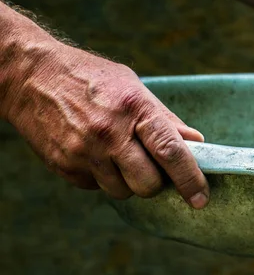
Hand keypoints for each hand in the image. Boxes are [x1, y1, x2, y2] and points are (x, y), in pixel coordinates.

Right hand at [4, 43, 209, 208]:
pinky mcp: (64, 165)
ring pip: (122, 191)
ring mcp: (84, 151)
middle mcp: (109, 133)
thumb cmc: (91, 79)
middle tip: (152, 167)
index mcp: (134, 108)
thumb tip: (197, 143)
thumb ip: (166, 120)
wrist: (31, 75)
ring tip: (118, 154)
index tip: (201, 199)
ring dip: (128, 181)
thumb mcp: (134, 88)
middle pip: (148, 183)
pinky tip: (95, 153)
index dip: (191, 179)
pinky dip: (102, 177)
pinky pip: (96, 187)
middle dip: (156, 183)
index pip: (171, 151)